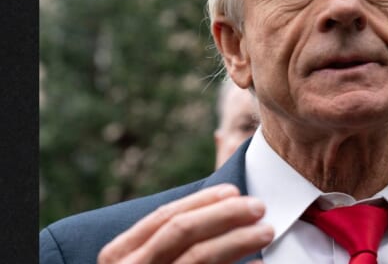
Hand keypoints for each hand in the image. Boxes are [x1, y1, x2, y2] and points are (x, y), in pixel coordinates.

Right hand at [98, 184, 273, 263]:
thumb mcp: (151, 252)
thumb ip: (180, 217)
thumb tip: (223, 137)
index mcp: (120, 253)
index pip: (164, 218)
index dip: (202, 202)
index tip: (235, 191)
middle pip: (181, 232)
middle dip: (224, 216)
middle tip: (259, 208)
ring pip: (198, 258)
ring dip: (238, 241)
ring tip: (266, 231)